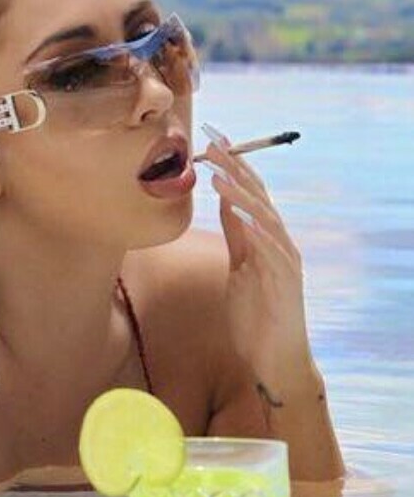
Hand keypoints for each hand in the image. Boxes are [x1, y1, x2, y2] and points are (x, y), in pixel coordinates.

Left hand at [203, 129, 313, 385]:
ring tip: (220, 176)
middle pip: (258, 197)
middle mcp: (279, 242)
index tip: (211, 139)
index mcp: (265, 237)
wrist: (273, 357)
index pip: (248, 191)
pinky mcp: (286, 282)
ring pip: (265, 218)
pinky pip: (273, 251)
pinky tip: (244, 216)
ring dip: (242, 195)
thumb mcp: (239, 267)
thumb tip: (225, 200)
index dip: (231, 165)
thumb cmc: (256, 314)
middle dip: (235, 169)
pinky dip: (259, 231)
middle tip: (213, 143)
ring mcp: (285, 261)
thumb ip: (236, 235)